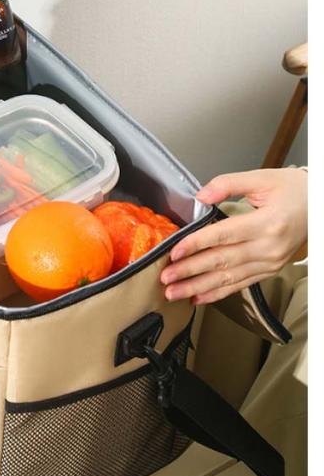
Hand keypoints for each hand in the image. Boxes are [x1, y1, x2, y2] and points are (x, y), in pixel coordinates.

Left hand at [160, 168, 306, 304]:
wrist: (321, 208)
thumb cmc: (295, 191)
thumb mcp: (262, 178)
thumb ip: (228, 184)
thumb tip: (200, 196)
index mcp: (267, 223)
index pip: (223, 235)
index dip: (196, 244)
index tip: (174, 252)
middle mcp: (269, 247)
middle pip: (222, 261)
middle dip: (190, 271)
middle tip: (166, 278)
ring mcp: (270, 262)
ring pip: (229, 277)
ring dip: (198, 286)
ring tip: (174, 292)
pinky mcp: (270, 270)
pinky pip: (241, 284)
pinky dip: (218, 293)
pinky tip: (199, 297)